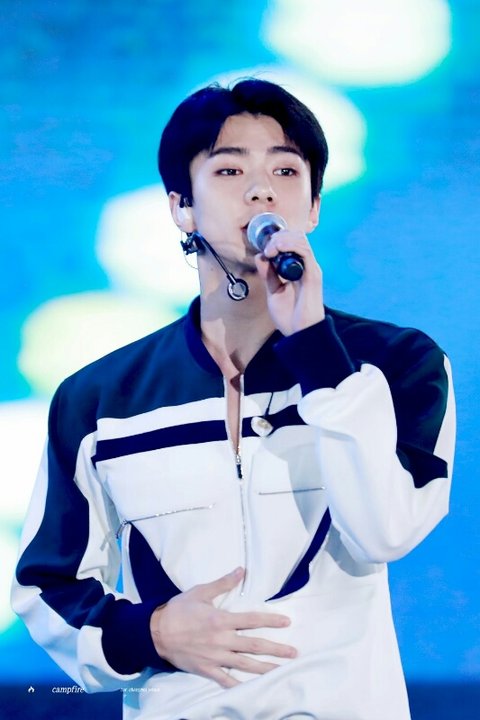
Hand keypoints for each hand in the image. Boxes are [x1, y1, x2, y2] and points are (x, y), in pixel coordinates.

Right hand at [150, 567, 295, 687]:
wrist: (155, 632)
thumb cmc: (178, 609)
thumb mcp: (200, 592)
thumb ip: (223, 583)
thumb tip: (242, 570)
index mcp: (221, 620)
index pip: (252, 620)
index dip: (271, 621)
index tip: (287, 623)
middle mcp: (221, 640)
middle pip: (254, 646)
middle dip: (276, 649)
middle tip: (293, 652)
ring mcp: (215, 657)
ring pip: (245, 665)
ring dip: (266, 668)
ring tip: (282, 670)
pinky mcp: (207, 670)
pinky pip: (226, 680)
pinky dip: (240, 686)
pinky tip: (253, 689)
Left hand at [255, 230, 324, 335]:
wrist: (300, 333)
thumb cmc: (290, 317)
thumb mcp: (273, 291)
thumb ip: (268, 274)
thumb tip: (260, 257)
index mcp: (298, 269)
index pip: (291, 242)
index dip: (277, 239)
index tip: (264, 248)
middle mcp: (306, 266)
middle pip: (296, 237)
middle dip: (279, 237)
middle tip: (267, 248)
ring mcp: (311, 269)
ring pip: (300, 240)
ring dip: (282, 240)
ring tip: (270, 249)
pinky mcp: (313, 275)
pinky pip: (305, 252)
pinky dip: (290, 245)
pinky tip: (278, 249)